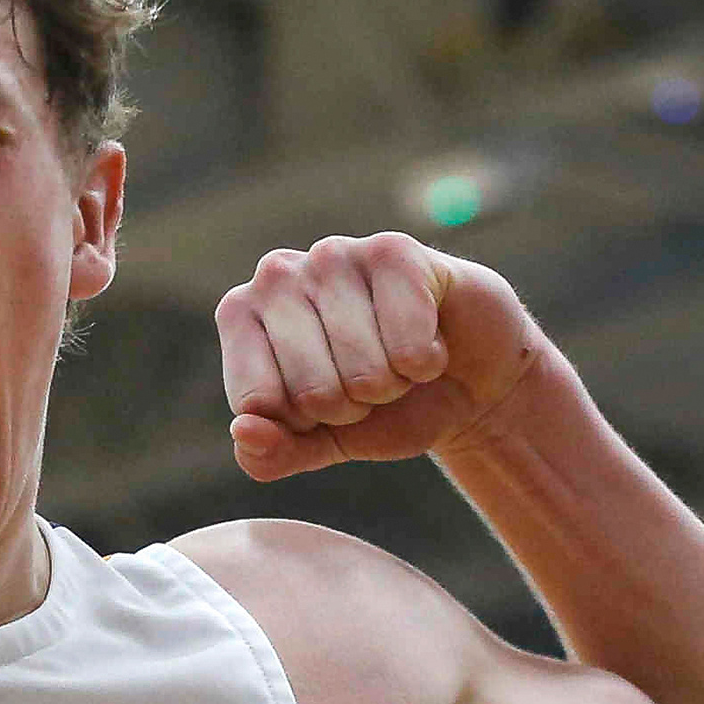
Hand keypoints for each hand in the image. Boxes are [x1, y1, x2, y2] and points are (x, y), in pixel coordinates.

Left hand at [216, 234, 545, 478]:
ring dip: (393, 384)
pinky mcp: (393, 250)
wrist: (463, 375)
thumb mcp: (320, 442)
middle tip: (368, 378)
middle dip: (351, 406)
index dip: (303, 422)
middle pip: (310, 392)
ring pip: (363, 372)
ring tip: (398, 357)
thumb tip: (244, 431)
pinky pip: (409, 347)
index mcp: (239, 316)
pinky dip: (427, 361)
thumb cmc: (379, 403)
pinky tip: (428, 334)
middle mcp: (275, 275)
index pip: (257, 403)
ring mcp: (333, 254)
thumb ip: (270, 454)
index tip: (321, 400)